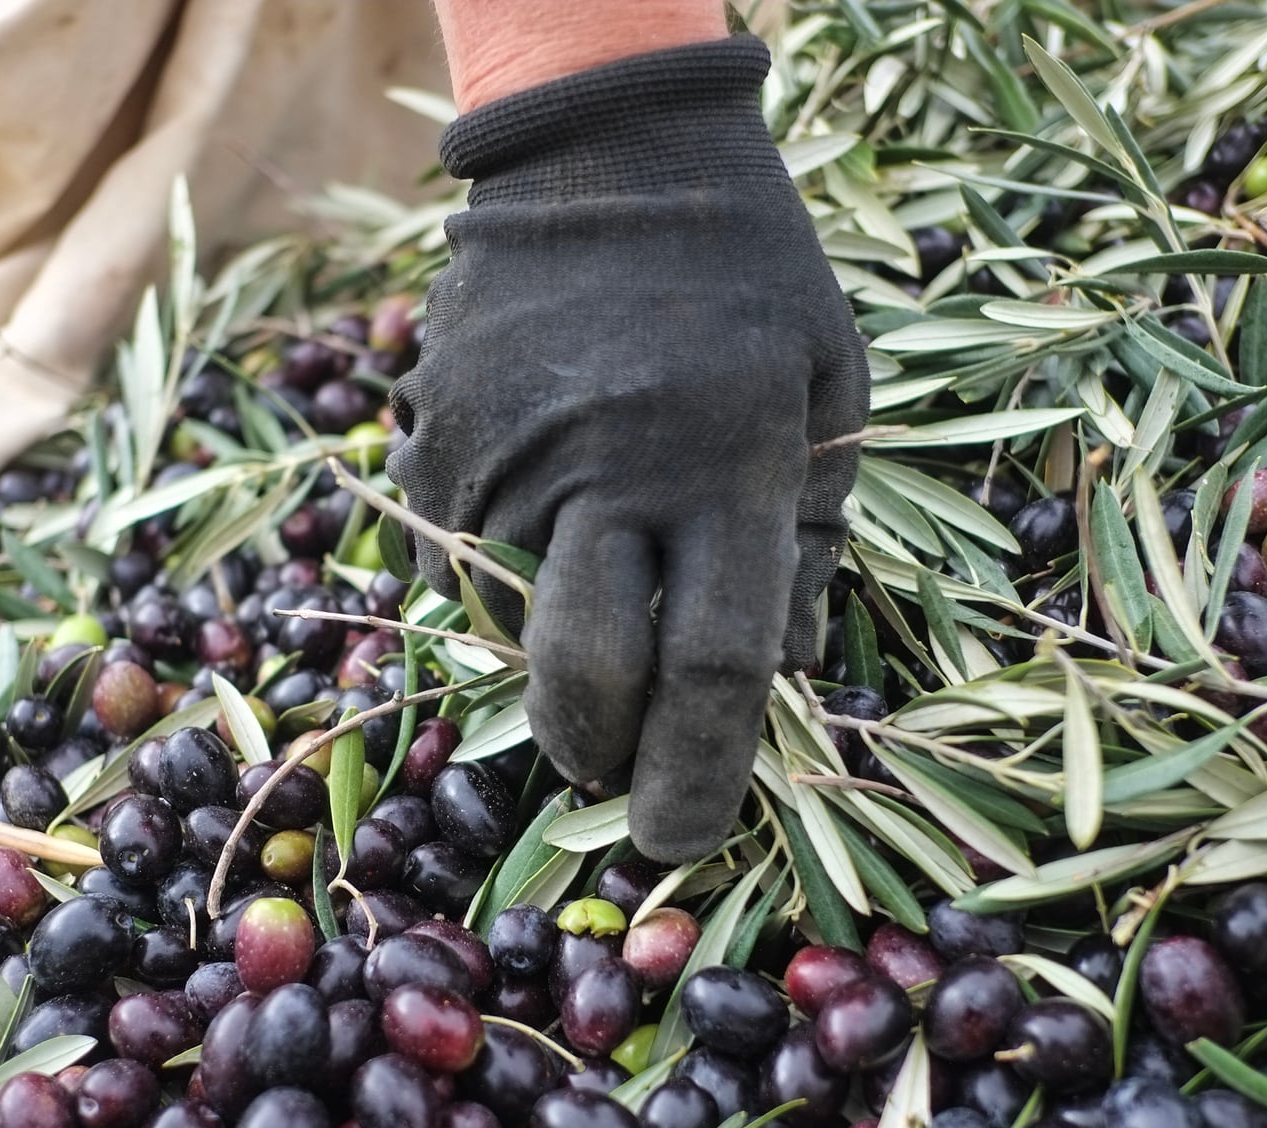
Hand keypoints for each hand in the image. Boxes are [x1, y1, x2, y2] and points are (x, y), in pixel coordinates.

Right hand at [387, 36, 867, 861]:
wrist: (603, 147)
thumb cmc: (748, 278)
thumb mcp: (831, 391)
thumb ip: (813, 544)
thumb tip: (782, 682)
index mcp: (728, 460)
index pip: (715, 666)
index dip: (700, 778)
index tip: (682, 842)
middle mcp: (608, 468)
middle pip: (587, 675)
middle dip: (602, 756)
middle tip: (616, 776)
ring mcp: (504, 457)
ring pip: (509, 631)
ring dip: (552, 662)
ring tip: (597, 584)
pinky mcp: (434, 445)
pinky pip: (463, 565)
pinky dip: (509, 583)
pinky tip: (552, 513)